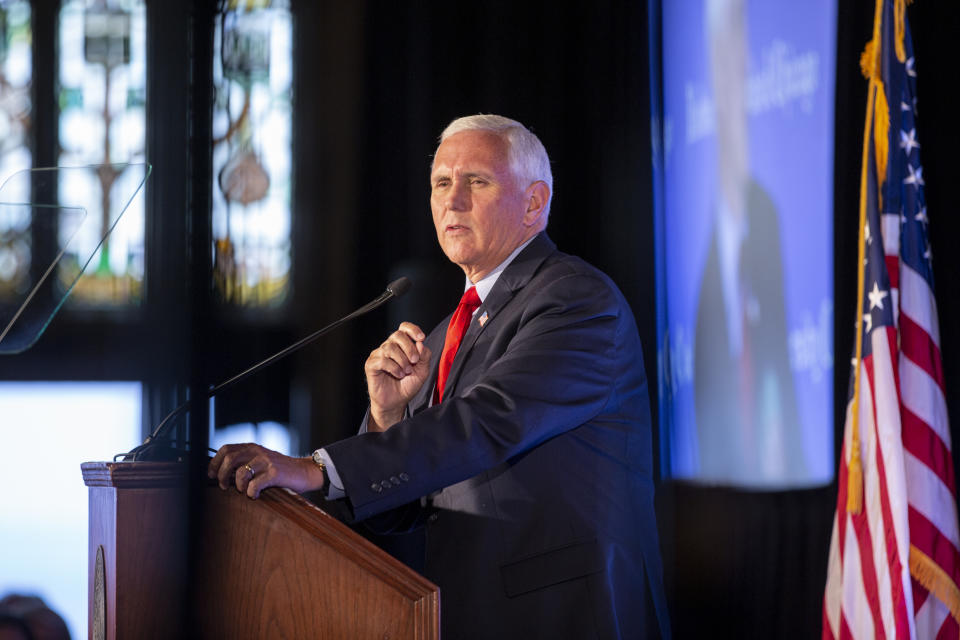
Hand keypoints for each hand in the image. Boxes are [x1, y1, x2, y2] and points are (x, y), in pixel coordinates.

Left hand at [207, 443, 324, 498]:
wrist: (304, 472)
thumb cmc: (279, 470)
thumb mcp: (260, 460)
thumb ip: (244, 462)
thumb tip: (219, 472)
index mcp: (252, 447)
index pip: (226, 449)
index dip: (214, 463)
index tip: (211, 475)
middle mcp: (258, 451)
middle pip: (229, 459)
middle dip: (222, 475)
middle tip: (224, 486)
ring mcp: (266, 461)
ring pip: (240, 473)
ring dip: (238, 486)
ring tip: (244, 491)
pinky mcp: (275, 473)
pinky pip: (254, 485)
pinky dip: (251, 493)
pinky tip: (255, 495)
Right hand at [364, 322, 432, 430]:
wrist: (396, 402)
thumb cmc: (407, 385)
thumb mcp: (422, 371)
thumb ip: (424, 356)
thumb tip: (421, 343)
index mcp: (401, 346)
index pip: (404, 328)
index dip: (412, 329)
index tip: (421, 338)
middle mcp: (389, 347)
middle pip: (397, 335)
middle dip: (409, 347)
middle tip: (415, 361)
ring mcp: (379, 355)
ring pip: (389, 347)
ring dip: (402, 360)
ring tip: (406, 372)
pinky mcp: (371, 365)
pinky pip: (382, 360)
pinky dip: (393, 367)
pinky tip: (398, 374)